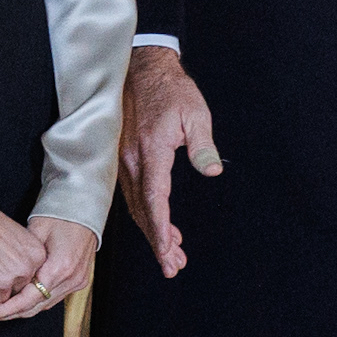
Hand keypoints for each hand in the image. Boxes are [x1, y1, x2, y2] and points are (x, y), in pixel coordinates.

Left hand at [0, 214, 95, 322]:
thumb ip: (20, 259)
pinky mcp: (78, 281)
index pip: (28, 299)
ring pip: (43, 306)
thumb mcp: (34, 232)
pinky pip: (52, 298)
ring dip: (20, 310)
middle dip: (8, 314)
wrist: (84, 208)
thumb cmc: (59, 214)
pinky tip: (17, 300)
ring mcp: (77, 282)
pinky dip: (33, 302)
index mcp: (60, 268)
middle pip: (34, 308)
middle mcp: (70, 279)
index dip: (5, 309)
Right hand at [118, 47, 222, 278]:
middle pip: (143, 210)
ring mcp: (124, 160)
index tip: (167, 250)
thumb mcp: (196, 113)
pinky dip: (146, 215)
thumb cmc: (172, 91)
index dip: (160, 227)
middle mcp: (132, 160)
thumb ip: (203, 145)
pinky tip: (161, 226)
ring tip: (171, 256)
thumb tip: (212, 171)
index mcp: (151, 151)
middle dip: (158, 241)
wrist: (144, 69)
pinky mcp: (123, 159)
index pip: (154, 198)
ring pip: (136, 206)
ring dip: (153, 232)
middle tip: (173, 266)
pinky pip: (133, 194)